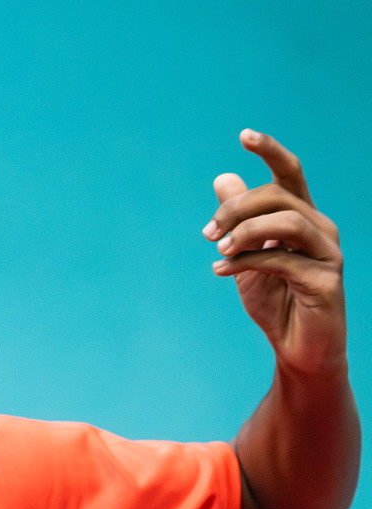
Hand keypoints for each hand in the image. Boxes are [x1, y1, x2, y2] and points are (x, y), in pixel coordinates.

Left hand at [205, 130, 345, 375]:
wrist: (297, 346)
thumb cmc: (276, 301)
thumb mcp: (246, 255)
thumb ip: (237, 220)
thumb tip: (222, 178)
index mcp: (301, 217)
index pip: (290, 174)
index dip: (270, 151)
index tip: (243, 135)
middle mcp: (320, 228)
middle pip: (279, 195)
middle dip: (236, 208)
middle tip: (207, 232)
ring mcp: (327, 253)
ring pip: (286, 221)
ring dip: (244, 232)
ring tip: (218, 249)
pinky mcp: (325, 280)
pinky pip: (282, 260)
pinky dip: (245, 262)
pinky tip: (219, 271)